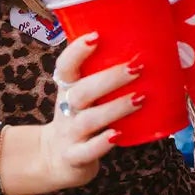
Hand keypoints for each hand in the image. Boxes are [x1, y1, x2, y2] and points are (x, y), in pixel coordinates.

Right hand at [11, 35, 139, 193]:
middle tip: (136, 67)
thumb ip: (98, 77)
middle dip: (109, 78)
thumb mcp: (80, 96)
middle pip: (81, 91)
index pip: (65, 67)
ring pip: (88, 120)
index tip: (96, 36)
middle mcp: (66, 109)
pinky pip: (86, 151)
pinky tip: (117, 135)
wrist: (54, 159)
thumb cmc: (78, 119)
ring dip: (114, 108)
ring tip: (140, 98)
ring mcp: (69, 134)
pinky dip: (101, 143)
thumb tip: (140, 48)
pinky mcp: (74, 157)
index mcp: (67, 90)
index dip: (77, 51)